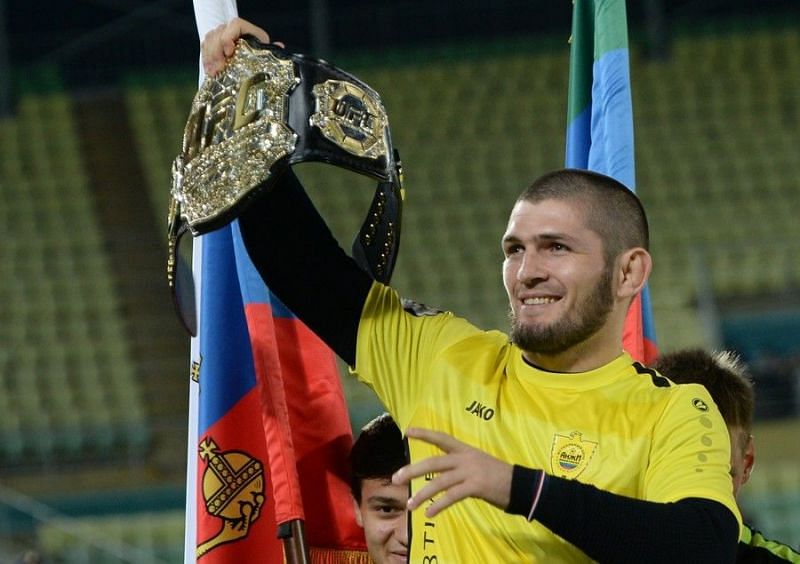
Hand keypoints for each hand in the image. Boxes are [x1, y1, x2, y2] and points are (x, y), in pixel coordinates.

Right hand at [201, 17, 281, 76]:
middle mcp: (232, 30)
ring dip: (210, 57)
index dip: (229, 36)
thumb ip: (271, 50)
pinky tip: (208, 70)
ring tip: (213, 72)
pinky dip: (206, 58)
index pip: (235, 25)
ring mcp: (221, 35)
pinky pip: (205, 46)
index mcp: (247, 30)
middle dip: (217, 52)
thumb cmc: (259, 56)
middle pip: (219, 33)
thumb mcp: (266, 54)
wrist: (252, 61)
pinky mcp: (214, 43)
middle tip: (219, 68)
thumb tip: (279, 46)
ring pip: (210, 39)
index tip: (229, 52)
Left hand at [392, 427, 513, 517]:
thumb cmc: (498, 475)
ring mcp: (470, 472)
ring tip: (410, 505)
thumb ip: (459, 465)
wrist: (520, 485)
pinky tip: (429, 514)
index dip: (425, 434)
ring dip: (422, 495)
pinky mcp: (476, 487)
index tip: (407, 431)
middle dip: (413, 470)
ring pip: (440, 482)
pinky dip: (438, 506)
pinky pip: (452, 497)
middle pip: (433, 462)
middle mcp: (465, 458)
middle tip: (396, 478)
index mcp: (465, 450)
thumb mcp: (477, 463)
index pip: (441, 438)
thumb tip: (440, 474)